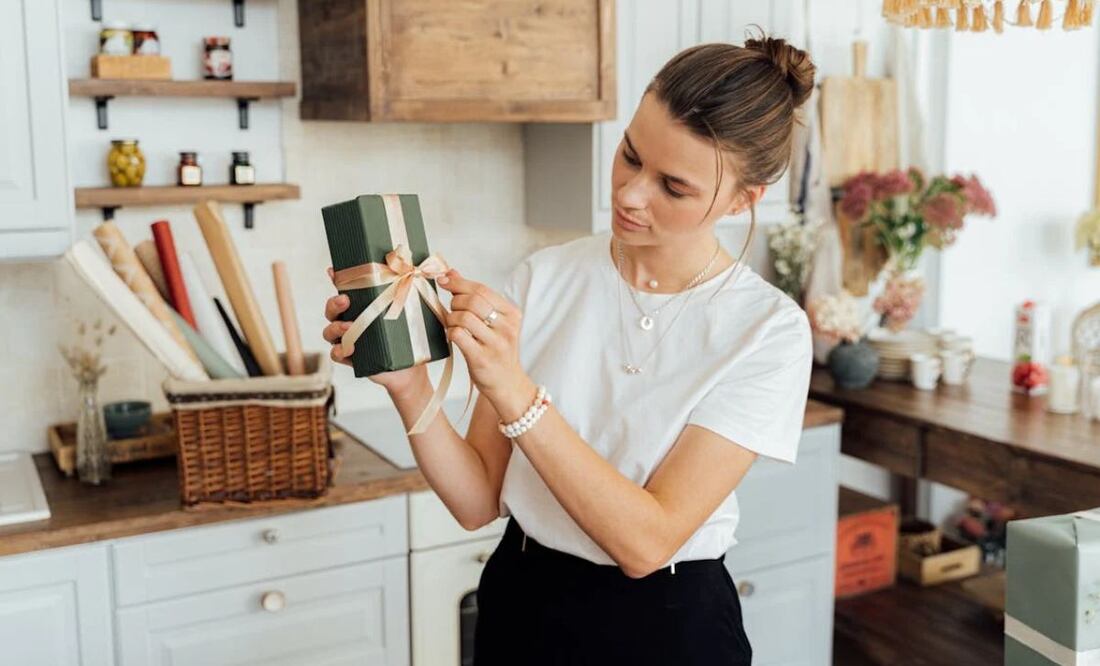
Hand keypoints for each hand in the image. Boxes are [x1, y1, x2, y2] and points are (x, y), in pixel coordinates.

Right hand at [322, 267, 426, 394]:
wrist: (412, 366)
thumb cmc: (409, 336)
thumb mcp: (409, 312)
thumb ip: (406, 290)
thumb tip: (413, 265)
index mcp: (362, 307)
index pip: (345, 290)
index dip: (336, 279)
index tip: (333, 271)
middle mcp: (350, 321)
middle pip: (332, 309)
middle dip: (334, 303)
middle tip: (345, 299)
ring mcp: (349, 340)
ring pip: (330, 331)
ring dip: (335, 327)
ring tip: (349, 326)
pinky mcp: (351, 358)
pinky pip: (336, 354)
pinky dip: (338, 351)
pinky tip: (346, 349)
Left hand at [436, 268, 524, 397]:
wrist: (507, 384)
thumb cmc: (496, 350)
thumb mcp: (492, 322)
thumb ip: (474, 297)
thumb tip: (451, 272)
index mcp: (512, 314)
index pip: (482, 289)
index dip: (458, 283)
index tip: (443, 280)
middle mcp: (507, 327)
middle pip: (472, 301)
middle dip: (454, 302)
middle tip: (452, 310)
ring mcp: (496, 344)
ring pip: (463, 317)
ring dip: (451, 318)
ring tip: (453, 325)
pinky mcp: (482, 359)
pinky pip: (458, 335)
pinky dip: (450, 332)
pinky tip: (453, 336)